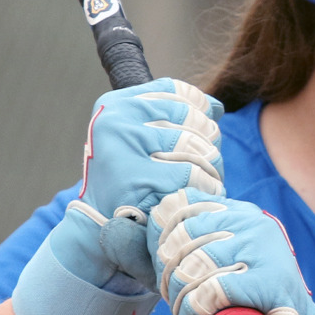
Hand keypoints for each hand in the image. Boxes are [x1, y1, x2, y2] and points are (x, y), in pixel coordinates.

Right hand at [76, 77, 222, 218]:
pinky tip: (200, 193)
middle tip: (209, 162)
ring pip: (199, 147)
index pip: (177, 92)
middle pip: (193, 119)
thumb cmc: (126, 176)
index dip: (200, 109)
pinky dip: (207, 186)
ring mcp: (126, 148)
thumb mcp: (140, 136)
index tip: (203, 130)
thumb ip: (173, 116)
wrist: (98, 221)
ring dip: (213, 168)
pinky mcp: (138, 179)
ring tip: (206, 179)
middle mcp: (117, 120)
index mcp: (116, 104)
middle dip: (210, 143)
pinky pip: (194, 175)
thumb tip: (216, 107)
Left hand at [150, 190, 314, 314]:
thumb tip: (145, 219)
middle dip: (167, 278)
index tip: (164, 268)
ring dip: (176, 302)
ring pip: (191, 269)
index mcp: (242, 213)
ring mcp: (262, 250)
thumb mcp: (228, 259)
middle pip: (181, 240)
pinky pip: (208, 295)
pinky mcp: (266, 282)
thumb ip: (199, 238)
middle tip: (174, 302)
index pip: (183, 207)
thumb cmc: (252, 302)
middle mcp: (253, 224)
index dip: (162, 239)